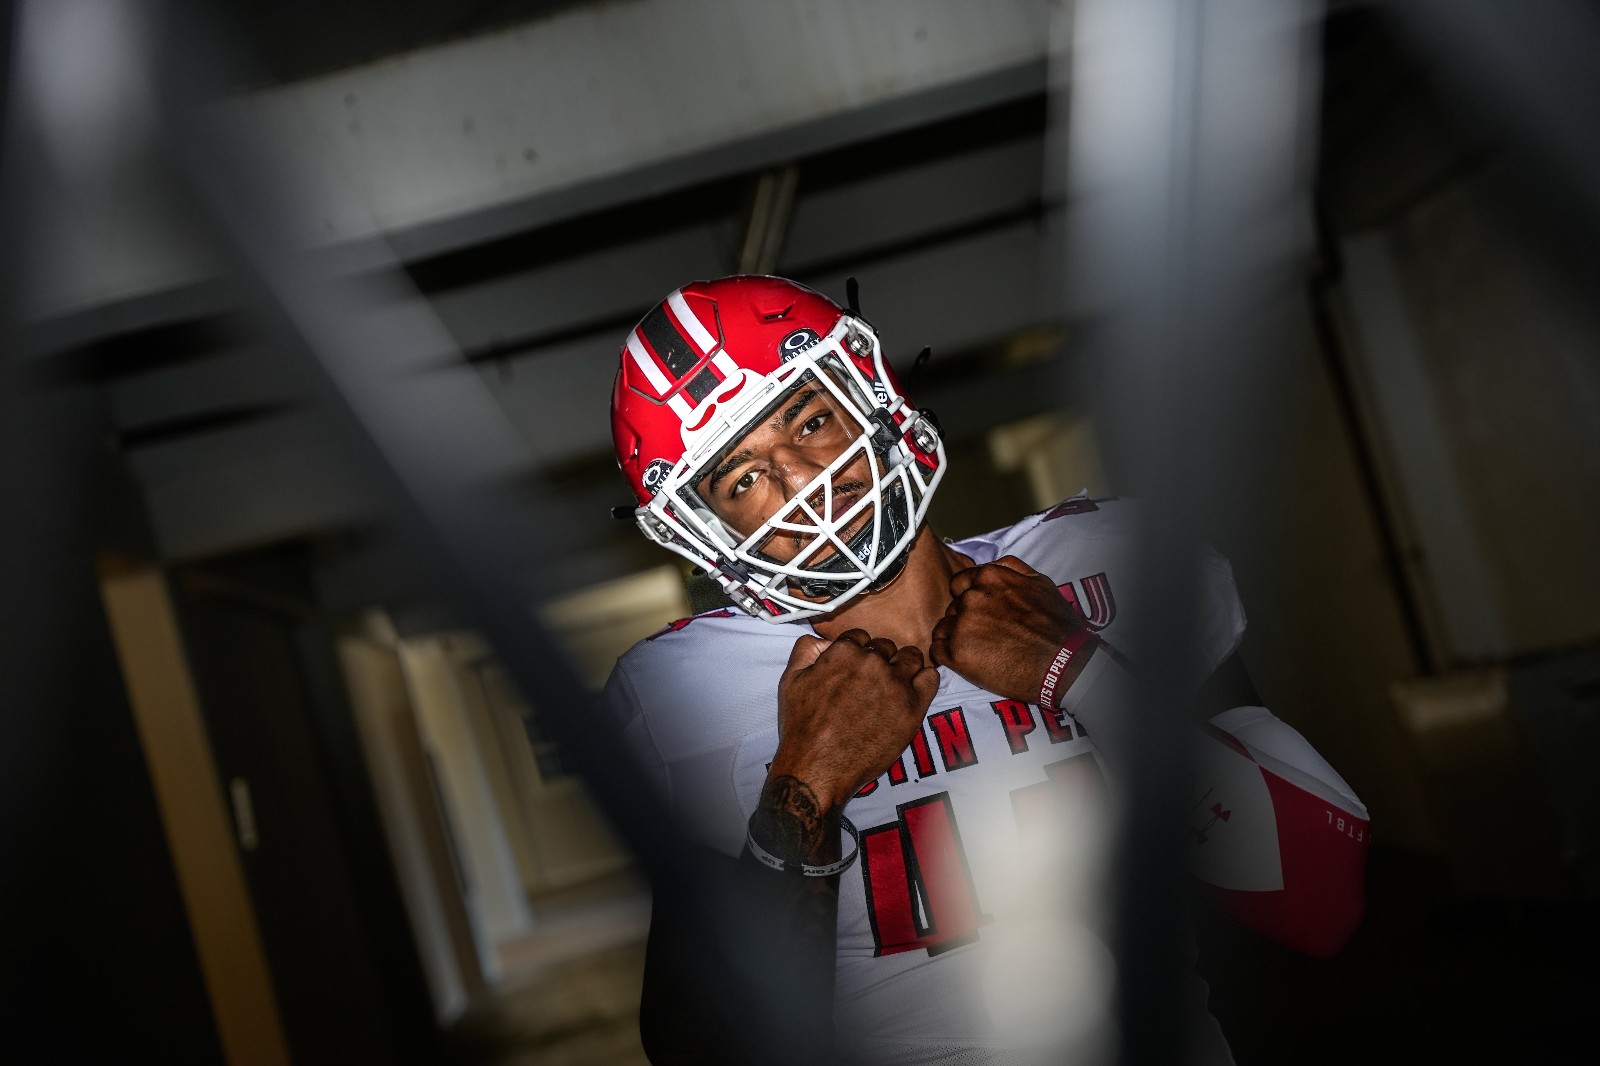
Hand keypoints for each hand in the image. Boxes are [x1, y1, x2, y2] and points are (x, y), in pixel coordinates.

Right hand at [769, 629, 940, 811]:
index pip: (862, 637)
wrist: (818, 767)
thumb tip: (822, 637)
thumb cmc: (802, 728)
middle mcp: (872, 662)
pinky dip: (924, 680)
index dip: (859, 653)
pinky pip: (931, 678)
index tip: (857, 671)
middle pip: (886, 647)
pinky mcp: (913, 706)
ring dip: (904, 668)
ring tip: (893, 688)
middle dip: (880, 661)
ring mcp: (895, 683)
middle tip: (872, 685)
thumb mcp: (790, 680)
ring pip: (911, 658)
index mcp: (844, 651)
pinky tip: (912, 692)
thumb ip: (806, 649)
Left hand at [930, 555, 1093, 703]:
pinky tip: (968, 661)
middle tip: (986, 635)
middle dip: (964, 619)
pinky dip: (948, 656)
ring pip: (943, 628)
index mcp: (988, 578)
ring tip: (980, 650)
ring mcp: (961, 627)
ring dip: (955, 638)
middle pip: (952, 607)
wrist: (1062, 664)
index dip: (968, 598)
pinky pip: (937, 651)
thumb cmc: (1055, 625)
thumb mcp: (1040, 583)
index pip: (959, 584)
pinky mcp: (956, 655)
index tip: (982, 613)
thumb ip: (1010, 568)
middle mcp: (970, 598)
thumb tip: (991, 565)